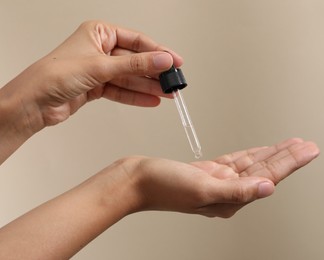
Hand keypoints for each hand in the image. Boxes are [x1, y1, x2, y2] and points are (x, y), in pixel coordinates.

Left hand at [4, 20, 181, 127]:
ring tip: (167, 94)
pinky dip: (136, 97)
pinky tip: (152, 100)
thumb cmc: (55, 75)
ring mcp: (99, 70)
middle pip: (135, 61)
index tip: (175, 61)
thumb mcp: (101, 66)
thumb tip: (162, 60)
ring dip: (148, 87)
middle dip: (154, 73)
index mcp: (99, 33)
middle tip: (173, 82)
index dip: (158, 52)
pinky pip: (122, 91)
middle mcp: (100, 50)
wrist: (35, 103)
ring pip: (130, 78)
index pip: (136, 41)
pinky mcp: (97, 87)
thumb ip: (135, 65)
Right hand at [123, 138, 318, 217]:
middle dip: (288, 157)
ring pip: (253, 164)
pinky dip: (251, 153)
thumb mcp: (202, 189)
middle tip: (308, 146)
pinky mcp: (208, 171)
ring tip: (292, 145)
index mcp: (230, 199)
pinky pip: (237, 161)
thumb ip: (237, 191)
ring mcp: (219, 181)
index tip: (308, 150)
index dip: (290, 162)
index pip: (267, 177)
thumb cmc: (163, 187)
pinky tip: (261, 151)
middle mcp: (228, 191)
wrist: (137, 179)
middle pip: (265, 170)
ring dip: (273, 154)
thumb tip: (267, 188)